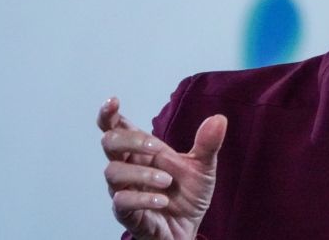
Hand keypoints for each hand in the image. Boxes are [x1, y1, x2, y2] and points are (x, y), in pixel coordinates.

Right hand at [98, 97, 226, 239]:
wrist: (189, 228)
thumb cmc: (188, 194)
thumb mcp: (203, 167)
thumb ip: (208, 144)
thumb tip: (219, 118)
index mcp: (142, 151)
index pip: (116, 128)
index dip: (109, 114)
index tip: (113, 101)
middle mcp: (129, 167)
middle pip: (109, 143)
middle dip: (130, 140)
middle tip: (156, 148)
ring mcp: (124, 189)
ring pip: (113, 172)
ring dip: (142, 174)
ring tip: (167, 182)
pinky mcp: (126, 213)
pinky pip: (122, 201)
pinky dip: (143, 198)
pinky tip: (162, 200)